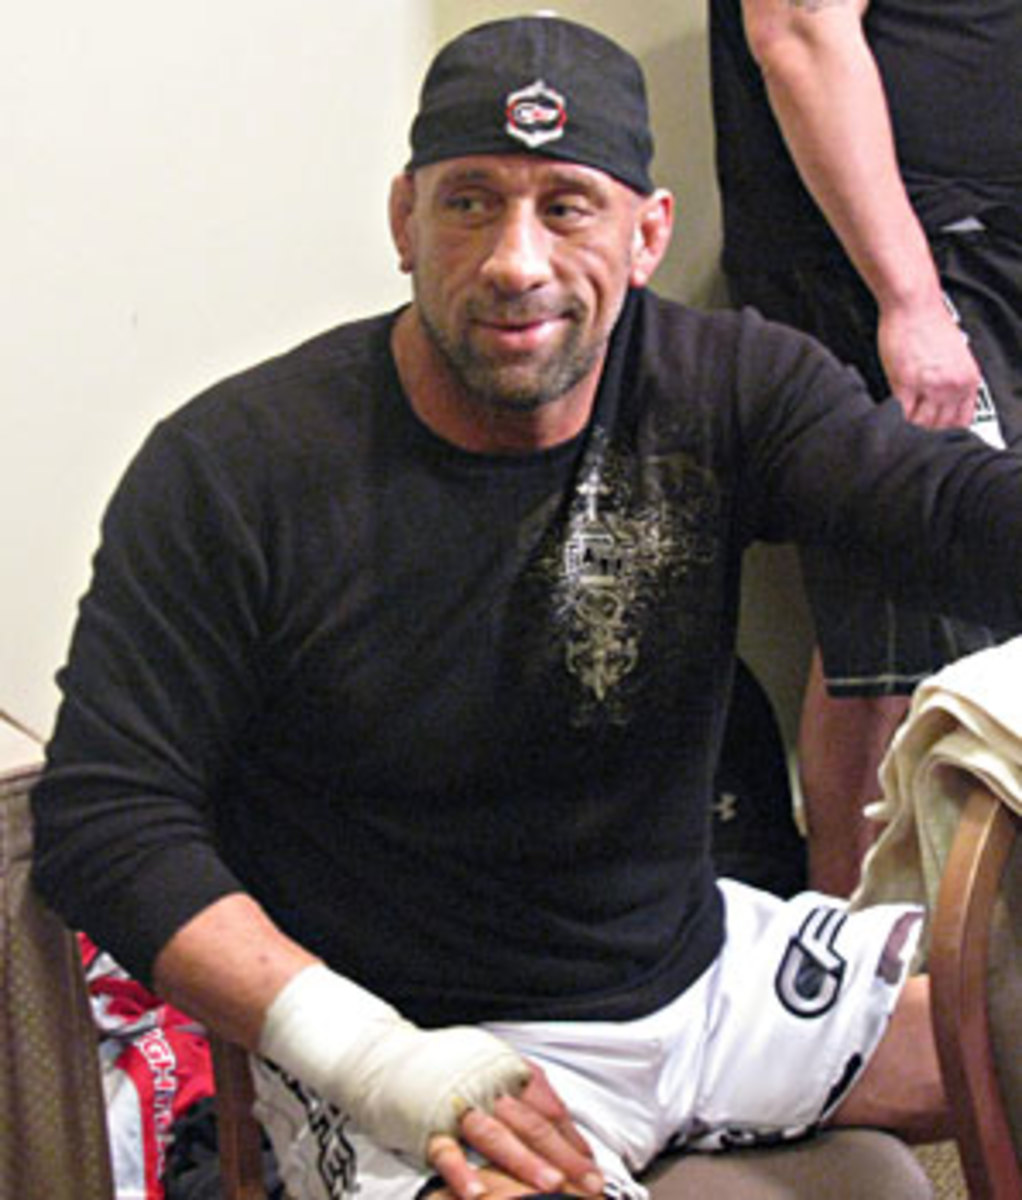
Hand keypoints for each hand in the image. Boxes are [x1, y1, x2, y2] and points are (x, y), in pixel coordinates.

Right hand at [427, 1060, 603, 1199]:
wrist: (385, 1055)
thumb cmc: (442, 1064)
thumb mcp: (489, 1061)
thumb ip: (524, 1084)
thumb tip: (561, 1113)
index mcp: (504, 1071)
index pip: (548, 1108)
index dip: (573, 1139)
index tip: (592, 1166)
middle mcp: (485, 1087)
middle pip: (531, 1124)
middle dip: (564, 1157)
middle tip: (588, 1184)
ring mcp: (457, 1106)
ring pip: (496, 1137)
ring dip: (525, 1163)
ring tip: (551, 1187)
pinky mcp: (427, 1125)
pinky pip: (447, 1152)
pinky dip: (463, 1173)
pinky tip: (478, 1195)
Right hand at [877, 300, 980, 429]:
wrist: (914, 305)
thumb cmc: (930, 323)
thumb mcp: (955, 357)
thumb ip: (951, 383)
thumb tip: (940, 405)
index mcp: (968, 379)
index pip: (961, 421)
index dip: (945, 424)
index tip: (934, 422)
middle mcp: (952, 385)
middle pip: (939, 425)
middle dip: (925, 423)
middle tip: (915, 415)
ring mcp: (929, 387)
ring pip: (920, 423)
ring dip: (910, 419)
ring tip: (904, 408)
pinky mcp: (905, 384)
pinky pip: (901, 413)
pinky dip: (896, 413)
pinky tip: (895, 403)